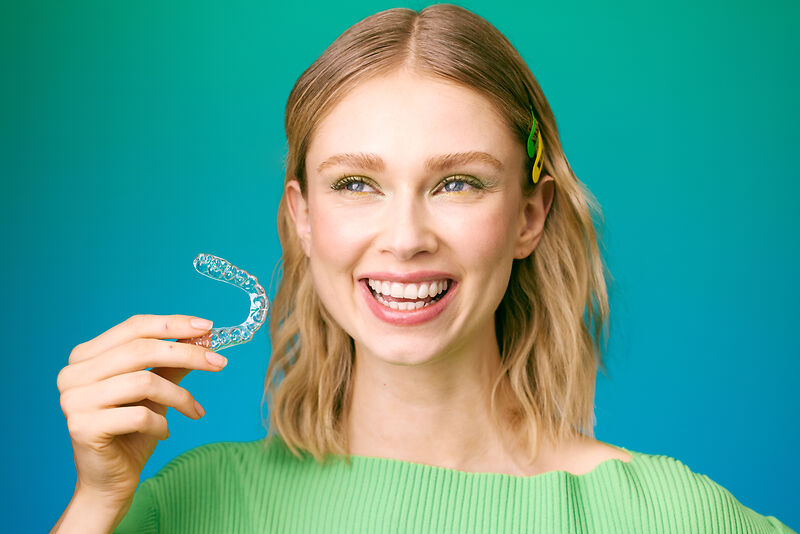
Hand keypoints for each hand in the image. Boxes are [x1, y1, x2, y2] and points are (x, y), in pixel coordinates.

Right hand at [56, 314, 226, 506]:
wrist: (109, 481)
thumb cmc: (132, 431)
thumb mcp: (154, 390)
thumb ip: (170, 363)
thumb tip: (202, 335)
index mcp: (85, 356)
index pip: (134, 326)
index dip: (174, 324)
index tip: (208, 327)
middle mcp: (73, 374)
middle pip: (142, 350)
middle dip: (187, 354)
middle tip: (219, 364)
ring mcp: (75, 400)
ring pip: (144, 382)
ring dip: (179, 396)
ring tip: (193, 410)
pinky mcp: (83, 427)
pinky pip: (139, 415)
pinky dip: (162, 423)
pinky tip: (165, 432)